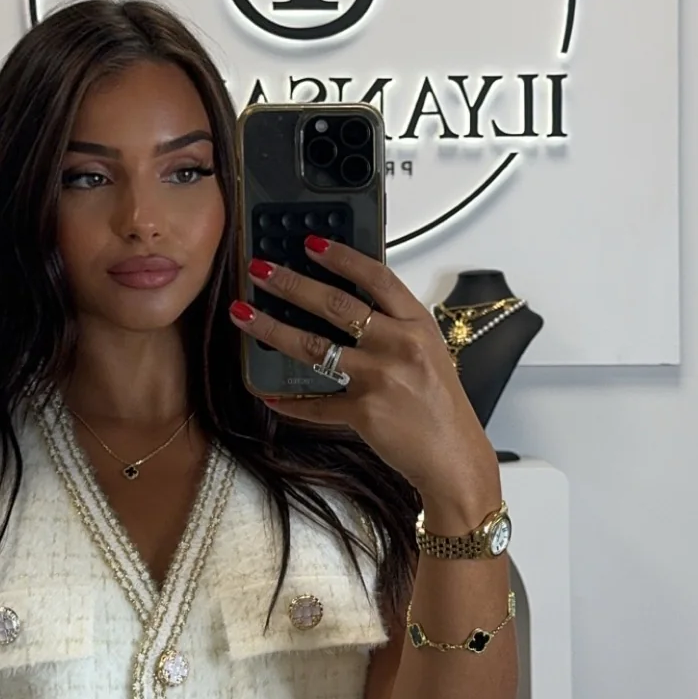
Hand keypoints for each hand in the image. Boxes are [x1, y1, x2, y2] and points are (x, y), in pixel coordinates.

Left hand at [230, 236, 500, 518]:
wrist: (453, 455)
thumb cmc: (438, 401)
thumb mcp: (426, 350)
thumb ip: (392, 324)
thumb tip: (343, 301)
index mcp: (416, 323)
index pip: (376, 277)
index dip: (341, 256)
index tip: (309, 243)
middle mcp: (399, 345)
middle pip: (337, 305)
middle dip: (291, 283)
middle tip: (259, 269)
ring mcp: (380, 378)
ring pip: (314, 347)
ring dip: (272, 330)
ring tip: (244, 314)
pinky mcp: (363, 412)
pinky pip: (315, 403)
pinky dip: (288, 401)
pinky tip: (265, 393)